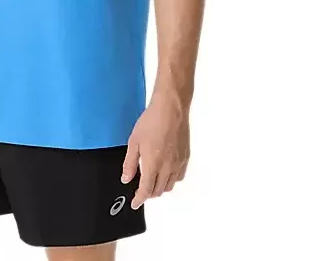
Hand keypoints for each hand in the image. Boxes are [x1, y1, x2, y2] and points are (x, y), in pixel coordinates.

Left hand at [121, 92, 189, 209]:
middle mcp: (168, 167)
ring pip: (170, 185)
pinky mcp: (186, 157)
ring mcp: (178, 163)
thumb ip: (130, 163)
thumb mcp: (134, 142)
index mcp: (153, 164)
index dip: (139, 200)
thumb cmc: (152, 121)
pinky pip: (179, 176)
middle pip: (159, 190)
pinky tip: (166, 172)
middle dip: (149, 193)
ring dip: (160, 187)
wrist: (171, 108)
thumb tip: (126, 179)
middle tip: (141, 190)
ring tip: (153, 181)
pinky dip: (172, 179)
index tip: (135, 203)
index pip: (146, 191)